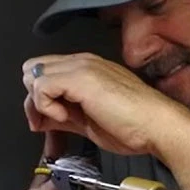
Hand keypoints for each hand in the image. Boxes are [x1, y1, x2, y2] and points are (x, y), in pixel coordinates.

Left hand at [22, 53, 186, 156]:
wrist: (156, 126)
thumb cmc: (134, 126)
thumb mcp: (88, 122)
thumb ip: (64, 116)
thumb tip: (42, 119)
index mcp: (87, 70)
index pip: (45, 73)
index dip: (38, 99)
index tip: (46, 122)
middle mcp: (82, 63)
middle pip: (33, 70)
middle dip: (34, 99)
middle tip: (48, 121)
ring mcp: (81, 67)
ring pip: (33, 75)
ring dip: (39, 103)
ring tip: (60, 119)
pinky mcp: (80, 77)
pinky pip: (41, 86)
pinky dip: (45, 106)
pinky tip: (63, 117)